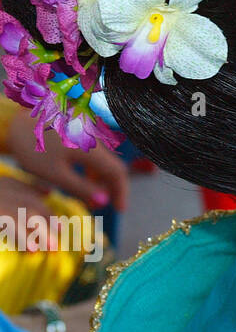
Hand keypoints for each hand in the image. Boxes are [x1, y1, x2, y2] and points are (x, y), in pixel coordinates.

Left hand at [4, 110, 128, 211]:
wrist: (19, 122)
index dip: (121, 192)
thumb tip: (104, 202)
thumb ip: (81, 188)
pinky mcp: (82, 134)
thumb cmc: (34, 148)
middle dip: (111, 188)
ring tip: (91, 197)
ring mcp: (90, 136)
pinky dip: (93, 169)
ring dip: (102, 180)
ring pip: (104, 160)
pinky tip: (83, 178)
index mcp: (94, 150)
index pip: (118, 173)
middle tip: (105, 207)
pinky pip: (95, 154)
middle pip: (113, 166)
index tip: (120, 209)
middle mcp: (96, 141)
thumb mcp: (56, 174)